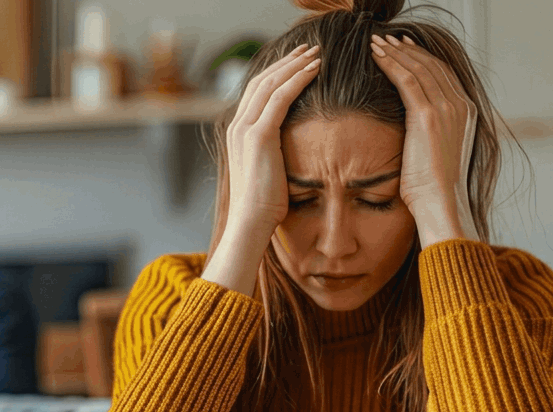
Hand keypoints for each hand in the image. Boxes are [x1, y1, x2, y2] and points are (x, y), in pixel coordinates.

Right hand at [202, 43, 320, 294]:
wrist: (251, 222)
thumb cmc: (263, 205)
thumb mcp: (267, 172)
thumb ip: (272, 154)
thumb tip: (290, 151)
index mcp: (237, 132)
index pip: (255, 91)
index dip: (276, 73)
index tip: (296, 62)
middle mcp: (237, 125)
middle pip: (261, 80)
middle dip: (286, 61)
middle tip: (308, 48)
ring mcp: (245, 128)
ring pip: (271, 83)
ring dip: (295, 64)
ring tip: (315, 53)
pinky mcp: (259, 135)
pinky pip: (281, 96)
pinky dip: (299, 79)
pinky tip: (315, 70)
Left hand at [370, 34, 478, 244]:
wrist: (440, 203)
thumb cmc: (433, 186)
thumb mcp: (438, 151)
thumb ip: (431, 130)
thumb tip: (414, 126)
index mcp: (466, 112)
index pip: (442, 73)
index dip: (421, 57)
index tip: (402, 47)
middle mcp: (460, 105)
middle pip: (431, 65)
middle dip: (406, 49)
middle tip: (385, 39)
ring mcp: (447, 109)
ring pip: (418, 68)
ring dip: (395, 52)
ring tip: (376, 43)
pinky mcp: (428, 116)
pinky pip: (407, 80)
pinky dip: (390, 65)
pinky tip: (376, 57)